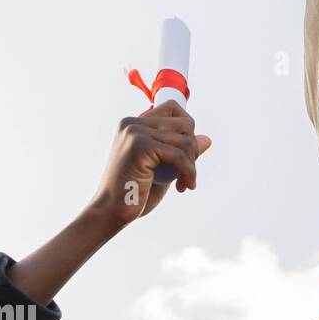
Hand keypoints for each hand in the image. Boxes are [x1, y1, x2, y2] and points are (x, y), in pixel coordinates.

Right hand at [88, 101, 211, 228]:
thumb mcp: (164, 170)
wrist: (111, 212)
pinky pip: (179, 155)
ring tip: (184, 183)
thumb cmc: (135, 192)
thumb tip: (207, 139)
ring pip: (185, 140)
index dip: (188, 129)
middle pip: (185, 123)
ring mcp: (134, 132)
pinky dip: (188, 172)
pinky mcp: (139, 146)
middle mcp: (132, 123)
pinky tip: (184, 187)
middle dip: (193, 149)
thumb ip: (181, 152)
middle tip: (187, 172)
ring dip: (192, 165)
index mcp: (133, 124)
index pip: (173, 108)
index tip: (186, 154)